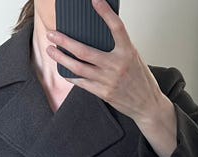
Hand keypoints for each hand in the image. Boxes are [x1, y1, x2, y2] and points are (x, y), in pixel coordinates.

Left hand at [45, 0, 166, 124]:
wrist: (147, 104)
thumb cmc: (140, 80)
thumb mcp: (133, 58)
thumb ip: (117, 48)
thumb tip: (96, 38)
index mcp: (128, 52)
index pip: (116, 27)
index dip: (105, 12)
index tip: (95, 1)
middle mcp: (117, 65)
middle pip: (84, 51)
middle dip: (64, 41)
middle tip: (52, 34)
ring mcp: (108, 80)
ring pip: (78, 67)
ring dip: (61, 58)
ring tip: (51, 50)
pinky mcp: (103, 93)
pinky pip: (81, 82)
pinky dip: (70, 75)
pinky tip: (62, 70)